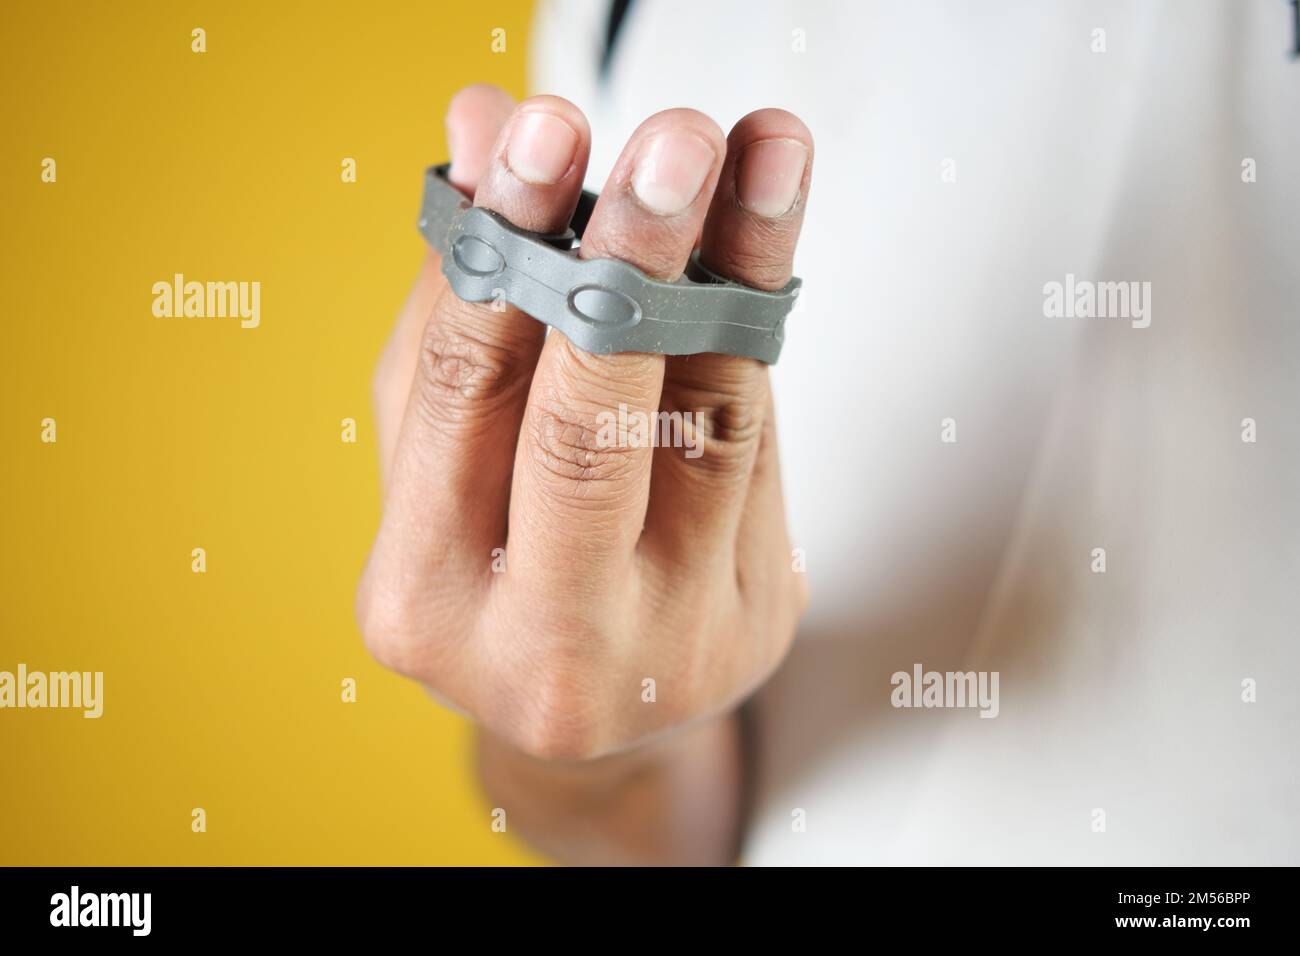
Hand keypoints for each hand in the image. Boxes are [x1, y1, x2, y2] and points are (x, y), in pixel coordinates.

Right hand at [358, 84, 811, 759]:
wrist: (592, 699)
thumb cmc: (498, 558)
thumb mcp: (449, 446)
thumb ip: (462, 299)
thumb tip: (477, 124)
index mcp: (424, 602)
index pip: (461, 402)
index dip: (506, 260)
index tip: (543, 135)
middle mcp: (539, 652)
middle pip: (585, 439)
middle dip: (633, 272)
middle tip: (671, 144)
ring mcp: (663, 654)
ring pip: (703, 433)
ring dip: (736, 278)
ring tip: (755, 159)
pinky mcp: (755, 624)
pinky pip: (754, 453)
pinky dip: (751, 343)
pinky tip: (756, 249)